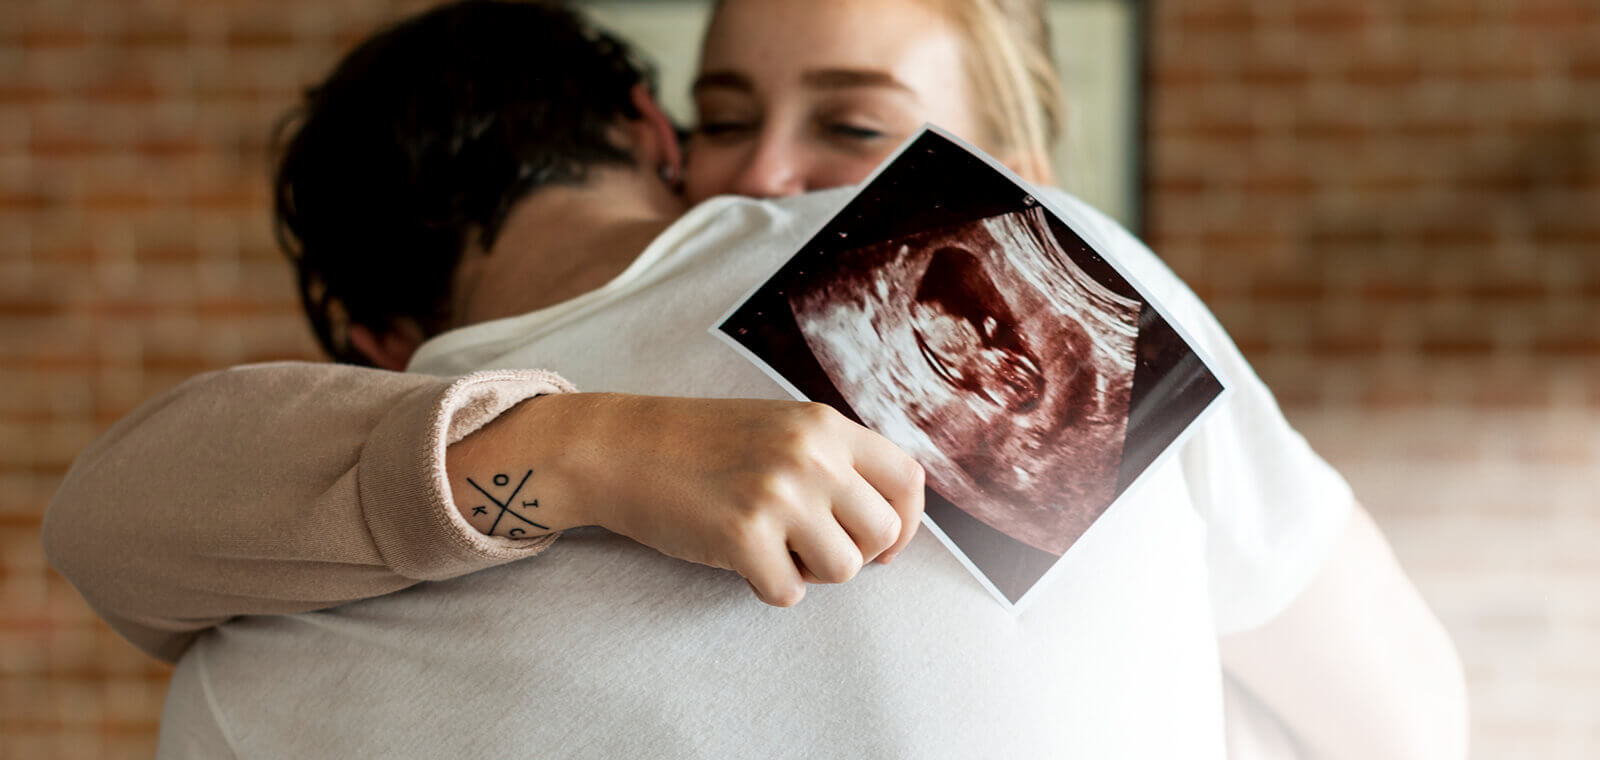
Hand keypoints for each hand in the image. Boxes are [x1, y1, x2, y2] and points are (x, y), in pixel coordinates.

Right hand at [446, 393, 925, 605]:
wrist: (622, 448)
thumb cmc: (701, 445)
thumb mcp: (780, 429)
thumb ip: (834, 461)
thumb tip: (889, 525)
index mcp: (825, 425)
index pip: (908, 480)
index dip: (906, 522)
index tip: (881, 544)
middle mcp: (811, 455)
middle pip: (881, 533)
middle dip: (853, 553)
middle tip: (809, 546)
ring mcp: (778, 495)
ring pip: (844, 569)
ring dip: (811, 572)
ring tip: (772, 547)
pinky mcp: (743, 535)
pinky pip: (788, 591)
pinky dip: (767, 586)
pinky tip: (740, 558)